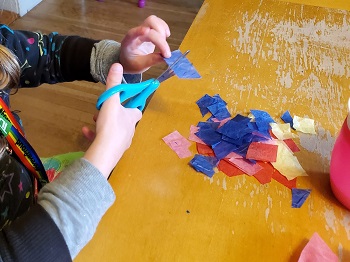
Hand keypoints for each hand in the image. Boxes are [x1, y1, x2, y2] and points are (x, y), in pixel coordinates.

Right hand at [83, 63, 141, 177]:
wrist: (105, 152)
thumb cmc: (111, 125)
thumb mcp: (110, 101)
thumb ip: (113, 84)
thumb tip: (118, 64)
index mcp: (132, 117)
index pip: (137, 109)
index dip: (132, 103)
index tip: (124, 100)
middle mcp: (130, 129)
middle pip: (124, 119)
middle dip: (113, 113)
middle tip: (103, 110)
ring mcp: (122, 141)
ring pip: (114, 130)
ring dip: (104, 123)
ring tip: (94, 120)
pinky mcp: (113, 150)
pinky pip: (104, 140)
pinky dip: (96, 135)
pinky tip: (86, 131)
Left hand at [119, 15, 170, 73]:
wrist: (129, 60)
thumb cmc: (132, 63)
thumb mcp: (140, 65)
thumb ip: (152, 60)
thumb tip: (165, 57)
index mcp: (129, 42)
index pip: (132, 33)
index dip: (139, 30)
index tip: (146, 31)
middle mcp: (136, 32)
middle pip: (148, 24)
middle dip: (160, 37)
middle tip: (165, 52)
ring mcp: (143, 29)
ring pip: (153, 20)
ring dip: (162, 30)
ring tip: (164, 43)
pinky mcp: (149, 29)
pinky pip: (158, 22)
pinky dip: (164, 28)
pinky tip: (166, 37)